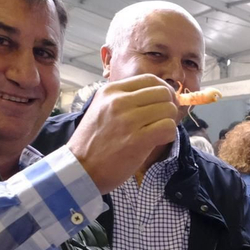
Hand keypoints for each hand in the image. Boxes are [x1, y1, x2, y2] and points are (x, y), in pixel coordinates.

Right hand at [67, 75, 182, 192]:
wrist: (80, 169)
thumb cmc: (93, 142)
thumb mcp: (102, 109)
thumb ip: (125, 99)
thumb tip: (158, 95)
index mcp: (110, 91)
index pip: (149, 79)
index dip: (163, 90)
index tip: (163, 102)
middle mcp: (119, 101)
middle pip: (163, 92)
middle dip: (169, 106)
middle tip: (163, 119)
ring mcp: (128, 120)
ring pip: (168, 109)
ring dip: (169, 121)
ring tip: (157, 132)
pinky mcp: (138, 139)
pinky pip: (168, 127)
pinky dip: (169, 135)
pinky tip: (158, 141)